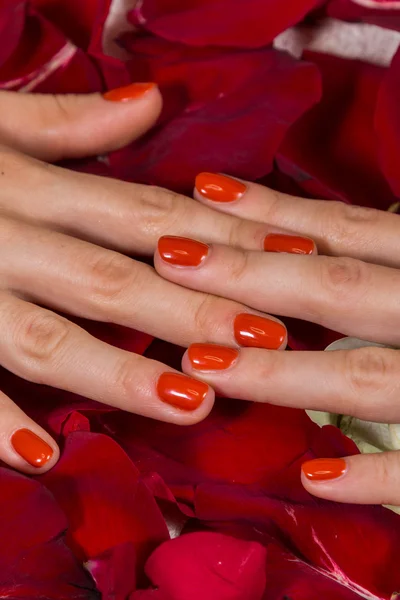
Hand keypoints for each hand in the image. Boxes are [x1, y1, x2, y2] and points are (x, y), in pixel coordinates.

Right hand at [0, 92, 289, 473]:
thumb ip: (67, 124)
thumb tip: (150, 102)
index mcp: (30, 186)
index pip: (143, 213)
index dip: (217, 235)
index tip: (284, 259)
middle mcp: (7, 237)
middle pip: (113, 278)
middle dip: (191, 311)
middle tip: (263, 340)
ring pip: (50, 336)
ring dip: (121, 373)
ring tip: (192, 404)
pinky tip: (43, 457)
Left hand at [154, 172, 399, 505]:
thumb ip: (386, 258)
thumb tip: (327, 233)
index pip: (352, 230)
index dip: (277, 213)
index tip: (205, 193)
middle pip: (345, 286)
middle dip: (254, 272)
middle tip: (171, 257)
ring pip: (370, 376)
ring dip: (285, 372)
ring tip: (202, 365)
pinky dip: (378, 475)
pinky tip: (313, 474)